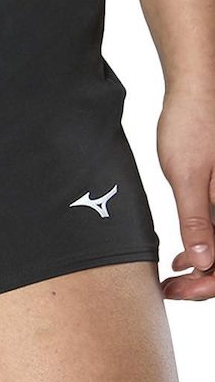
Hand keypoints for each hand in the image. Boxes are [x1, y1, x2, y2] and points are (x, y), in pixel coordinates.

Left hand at [157, 90, 214, 300]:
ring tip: (172, 276)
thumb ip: (197, 220)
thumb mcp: (187, 176)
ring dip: (204, 266)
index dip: (210, 284)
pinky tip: (180, 255)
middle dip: (206, 280)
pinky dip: (205, 246)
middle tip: (171, 289)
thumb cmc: (192, 126)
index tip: (180, 291)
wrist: (197, 90)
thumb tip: (202, 262)